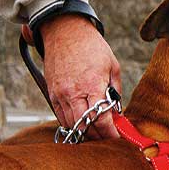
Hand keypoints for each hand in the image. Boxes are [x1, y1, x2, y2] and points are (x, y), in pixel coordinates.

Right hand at [39, 14, 121, 138]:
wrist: (65, 31)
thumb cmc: (92, 47)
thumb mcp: (113, 67)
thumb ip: (115, 91)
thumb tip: (117, 112)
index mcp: (92, 85)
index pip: (100, 119)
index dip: (110, 133)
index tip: (117, 138)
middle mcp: (73, 93)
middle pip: (84, 128)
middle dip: (97, 136)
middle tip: (108, 137)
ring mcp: (60, 94)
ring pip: (71, 125)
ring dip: (84, 132)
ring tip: (96, 131)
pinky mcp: (51, 93)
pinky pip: (60, 116)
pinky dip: (72, 123)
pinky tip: (82, 122)